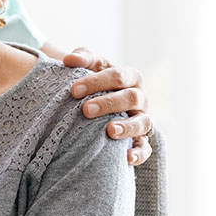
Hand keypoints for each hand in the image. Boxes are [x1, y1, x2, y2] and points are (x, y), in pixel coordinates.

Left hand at [63, 47, 152, 166]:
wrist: (96, 99)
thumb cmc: (94, 81)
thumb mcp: (90, 65)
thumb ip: (82, 58)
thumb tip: (69, 59)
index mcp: (130, 77)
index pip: (118, 76)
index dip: (96, 82)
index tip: (73, 90)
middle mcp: (140, 98)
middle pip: (131, 98)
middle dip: (109, 103)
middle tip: (85, 110)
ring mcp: (142, 119)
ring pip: (143, 122)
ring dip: (127, 127)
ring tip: (110, 131)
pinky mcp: (140, 139)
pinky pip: (145, 148)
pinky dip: (139, 153)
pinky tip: (126, 157)